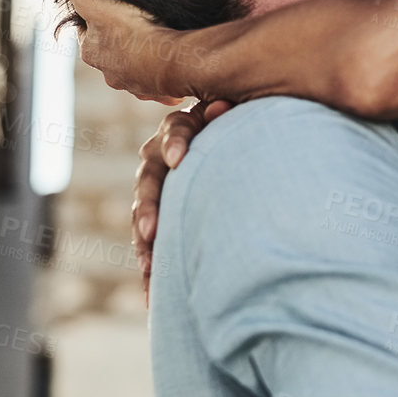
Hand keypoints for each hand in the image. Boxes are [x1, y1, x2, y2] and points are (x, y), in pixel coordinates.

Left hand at [63, 0, 186, 104]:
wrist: (173, 61)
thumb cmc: (134, 32)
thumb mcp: (97, 3)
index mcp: (92, 53)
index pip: (86, 33)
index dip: (94, 19)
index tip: (106, 7)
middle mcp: (110, 74)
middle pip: (111, 52)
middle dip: (120, 40)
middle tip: (136, 20)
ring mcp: (135, 85)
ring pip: (135, 68)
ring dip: (142, 57)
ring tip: (157, 40)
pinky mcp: (158, 91)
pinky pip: (157, 80)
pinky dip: (162, 71)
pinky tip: (171, 60)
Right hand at [133, 99, 232, 296]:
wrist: (250, 150)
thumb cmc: (253, 127)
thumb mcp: (247, 114)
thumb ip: (233, 112)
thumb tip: (222, 105)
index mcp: (191, 124)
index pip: (177, 128)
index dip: (174, 142)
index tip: (177, 161)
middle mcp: (168, 154)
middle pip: (150, 176)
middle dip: (150, 206)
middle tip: (152, 233)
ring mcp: (163, 184)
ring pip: (145, 211)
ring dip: (145, 241)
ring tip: (150, 269)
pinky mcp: (165, 213)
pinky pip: (152, 238)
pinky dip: (153, 261)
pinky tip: (152, 291)